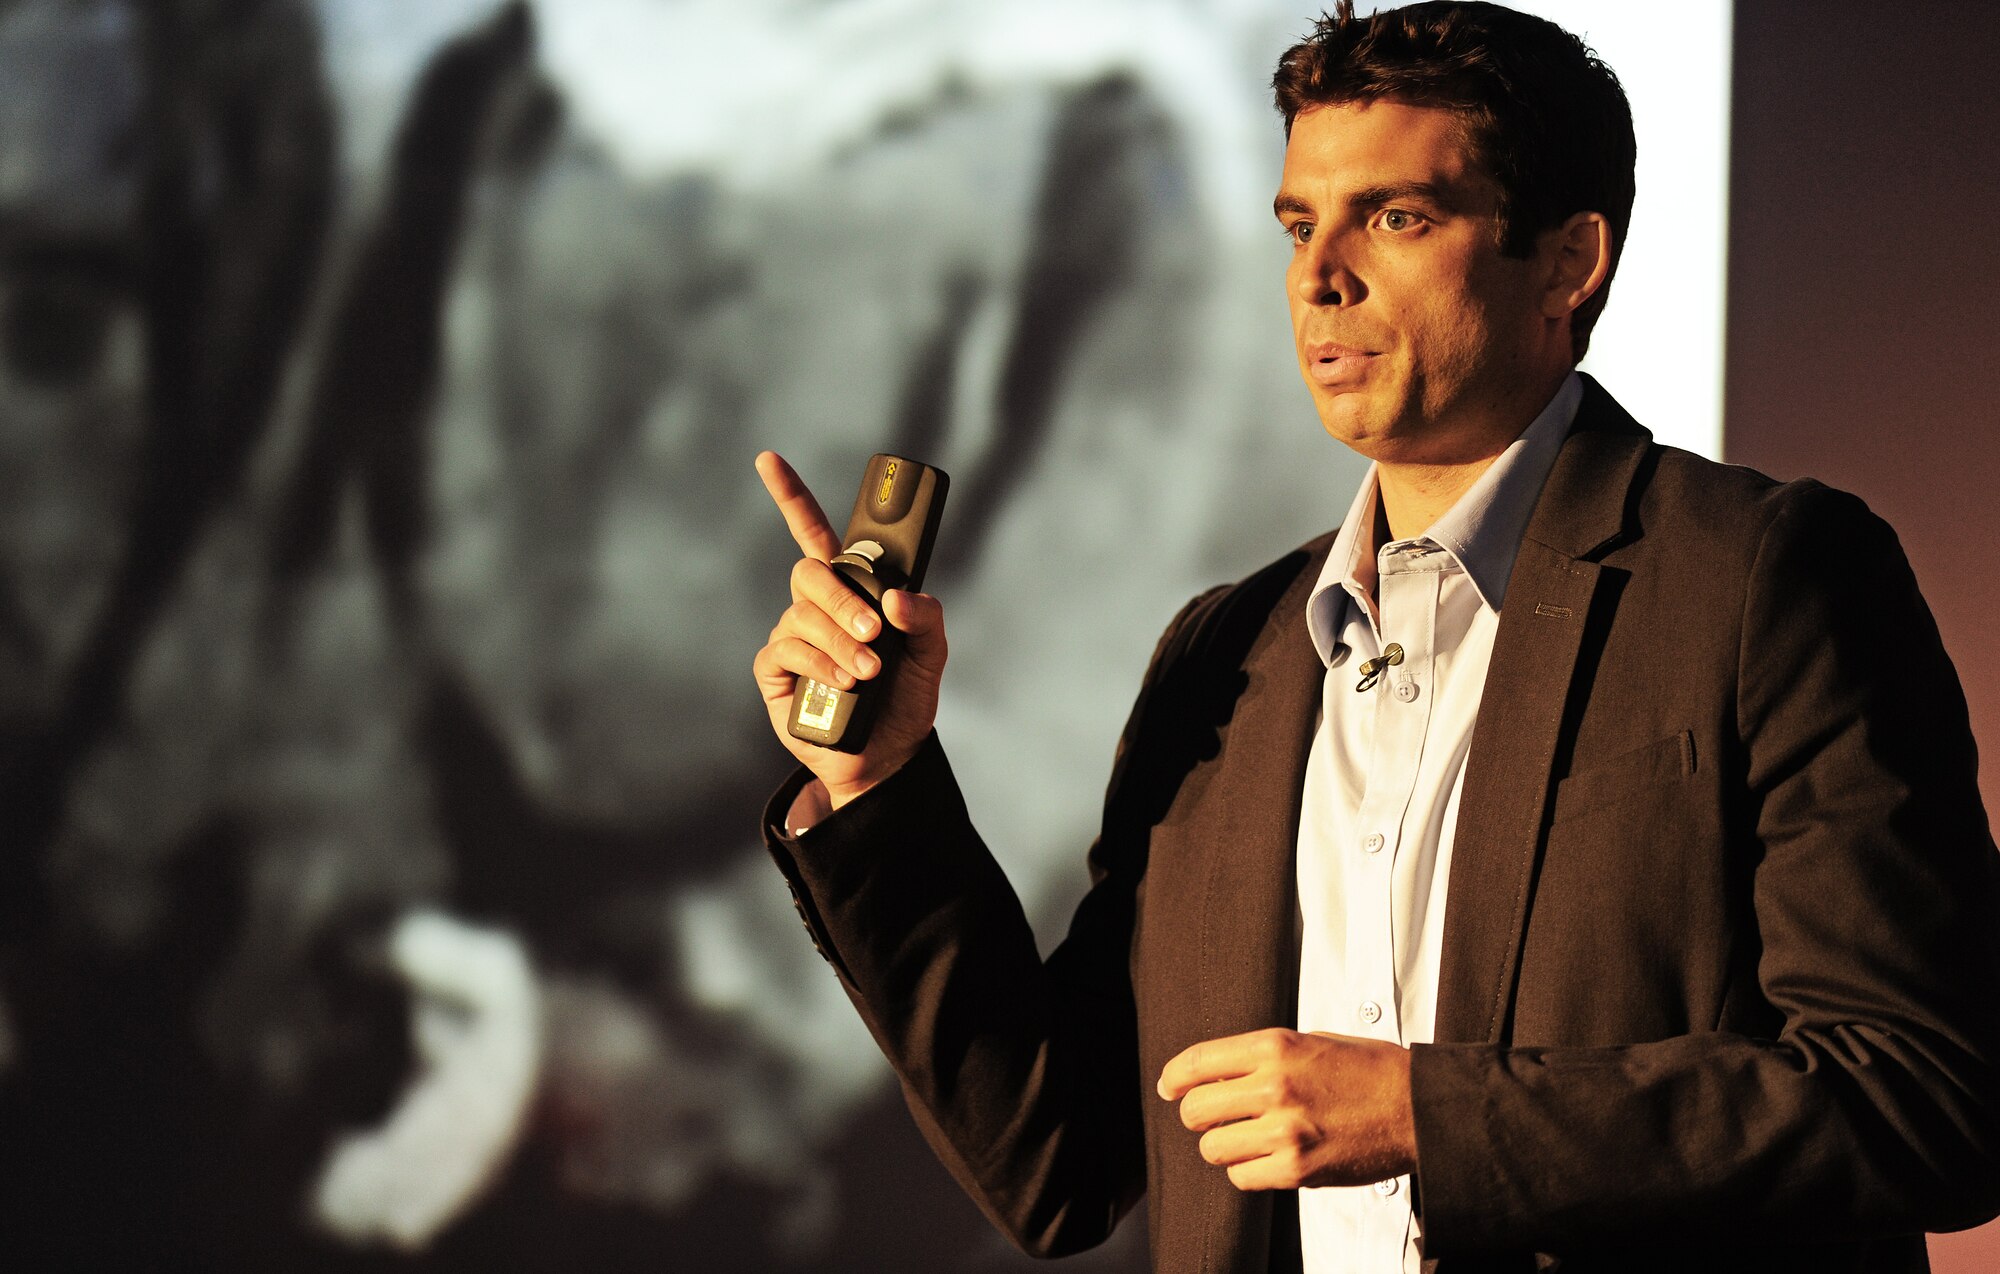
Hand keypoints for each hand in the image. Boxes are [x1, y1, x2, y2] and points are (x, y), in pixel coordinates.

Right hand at [750, 450, 947, 808]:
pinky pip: (788, 650)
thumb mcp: (932, 656)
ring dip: (840, 640)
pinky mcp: (775, 672)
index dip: (790, 496)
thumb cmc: (905, 702)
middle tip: (875, 632)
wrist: (886, 759)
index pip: (814, 533)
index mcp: (850, 591)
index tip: (768, 460)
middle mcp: (817, 608)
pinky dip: (821, 663)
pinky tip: (845, 683)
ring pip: (803, 615)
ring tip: (868, 673)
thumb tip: (897, 598)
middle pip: (810, 573)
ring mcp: (793, 639)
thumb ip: (928, 619)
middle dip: (842, 599)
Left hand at [1156, 1027, 1415, 1190]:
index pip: (1198, 1062)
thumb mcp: (1310, 1042)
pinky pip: (1242, 1177)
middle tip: (1213, 1119)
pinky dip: (1249, 1172)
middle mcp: (1274, 1087)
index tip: (1169, 1088)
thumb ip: (1261, 1057)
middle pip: (1196, 1111)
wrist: (1417, 1108)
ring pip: (1213, 1149)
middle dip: (1198, 1116)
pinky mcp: (1297, 1169)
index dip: (1174, 1078)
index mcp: (1275, 1047)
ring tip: (1249, 1140)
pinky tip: (1269, 1159)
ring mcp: (1284, 1131)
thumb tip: (1214, 1074)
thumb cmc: (1369, 1072)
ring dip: (1224, 1147)